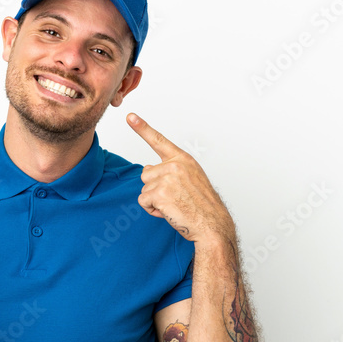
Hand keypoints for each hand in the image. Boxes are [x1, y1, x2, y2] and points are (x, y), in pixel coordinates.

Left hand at [127, 113, 234, 243]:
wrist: (212, 224)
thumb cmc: (202, 205)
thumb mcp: (190, 179)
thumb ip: (169, 170)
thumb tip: (147, 169)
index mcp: (183, 159)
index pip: (159, 140)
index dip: (142, 128)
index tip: (130, 116)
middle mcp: (175, 165)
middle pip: (146, 174)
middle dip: (155, 188)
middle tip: (176, 198)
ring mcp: (167, 178)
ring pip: (144, 189)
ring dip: (154, 201)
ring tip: (175, 205)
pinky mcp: (160, 193)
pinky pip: (143, 201)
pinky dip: (152, 210)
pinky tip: (169, 211)